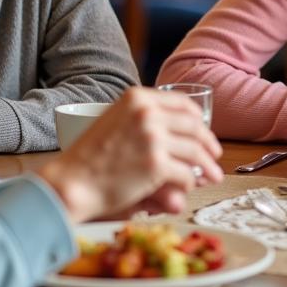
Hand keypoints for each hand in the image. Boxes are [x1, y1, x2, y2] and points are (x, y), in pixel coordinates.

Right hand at [38, 87, 223, 222]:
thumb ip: (143, 119)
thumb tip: (180, 131)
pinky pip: (186, 173)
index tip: (204, 131)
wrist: (71, 182)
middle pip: (194, 126)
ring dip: (208, 166)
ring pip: (195, 151)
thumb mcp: (115, 121)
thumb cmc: (89, 157)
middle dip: (209, 143)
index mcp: (137, 98)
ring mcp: (153, 137)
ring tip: (213, 175)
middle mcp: (147, 113)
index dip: (199, 119)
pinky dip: (190, 183)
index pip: (182, 103)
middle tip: (215, 155)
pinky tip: (188, 188)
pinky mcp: (156, 164)